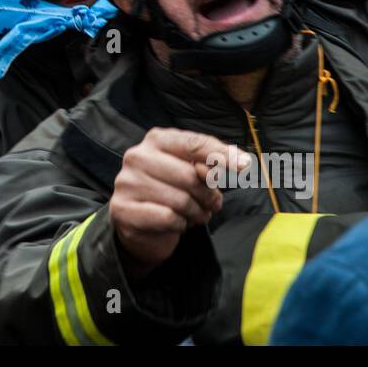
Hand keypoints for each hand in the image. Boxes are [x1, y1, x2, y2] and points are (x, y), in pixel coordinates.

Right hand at [109, 128, 248, 271]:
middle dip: (208, 195)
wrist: (140, 226)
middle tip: (212, 204)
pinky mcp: (122, 209)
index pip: (194, 144)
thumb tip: (241, 162)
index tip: (245, 166)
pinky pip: (167, 218)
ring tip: (195, 215)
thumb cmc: (172, 192)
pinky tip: (178, 224)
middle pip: (190, 175)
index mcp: (156, 140)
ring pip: (180, 200)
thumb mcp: (192, 171)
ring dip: (196, 213)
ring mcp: (127, 182)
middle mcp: (137, 156)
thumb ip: (211, 164)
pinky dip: (180, 225)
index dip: (222, 155)